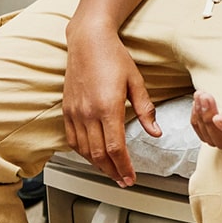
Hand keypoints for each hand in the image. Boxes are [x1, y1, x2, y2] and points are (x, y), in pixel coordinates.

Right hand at [63, 25, 160, 186]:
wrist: (88, 41)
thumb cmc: (114, 56)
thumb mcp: (136, 80)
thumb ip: (145, 109)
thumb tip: (155, 131)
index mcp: (108, 106)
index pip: (115, 147)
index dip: (124, 166)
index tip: (131, 177)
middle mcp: (88, 113)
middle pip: (99, 154)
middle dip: (112, 172)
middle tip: (123, 181)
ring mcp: (75, 113)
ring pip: (84, 151)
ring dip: (98, 165)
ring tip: (111, 172)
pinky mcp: (66, 110)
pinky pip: (72, 140)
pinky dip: (83, 153)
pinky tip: (92, 156)